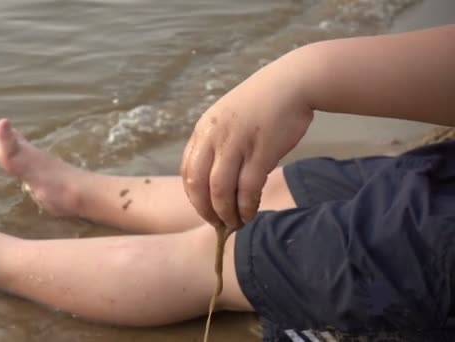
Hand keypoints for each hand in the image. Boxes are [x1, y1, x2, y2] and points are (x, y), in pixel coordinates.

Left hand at [180, 55, 312, 229]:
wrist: (292, 83)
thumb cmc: (262, 104)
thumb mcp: (227, 119)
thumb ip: (217, 145)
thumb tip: (215, 181)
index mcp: (203, 130)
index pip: (187, 171)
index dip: (194, 197)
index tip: (204, 210)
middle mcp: (214, 137)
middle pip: (198, 184)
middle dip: (205, 210)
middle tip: (217, 224)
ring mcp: (236, 144)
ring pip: (220, 190)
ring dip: (226, 213)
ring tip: (235, 224)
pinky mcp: (261, 151)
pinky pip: (248, 187)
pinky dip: (246, 206)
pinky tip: (250, 214)